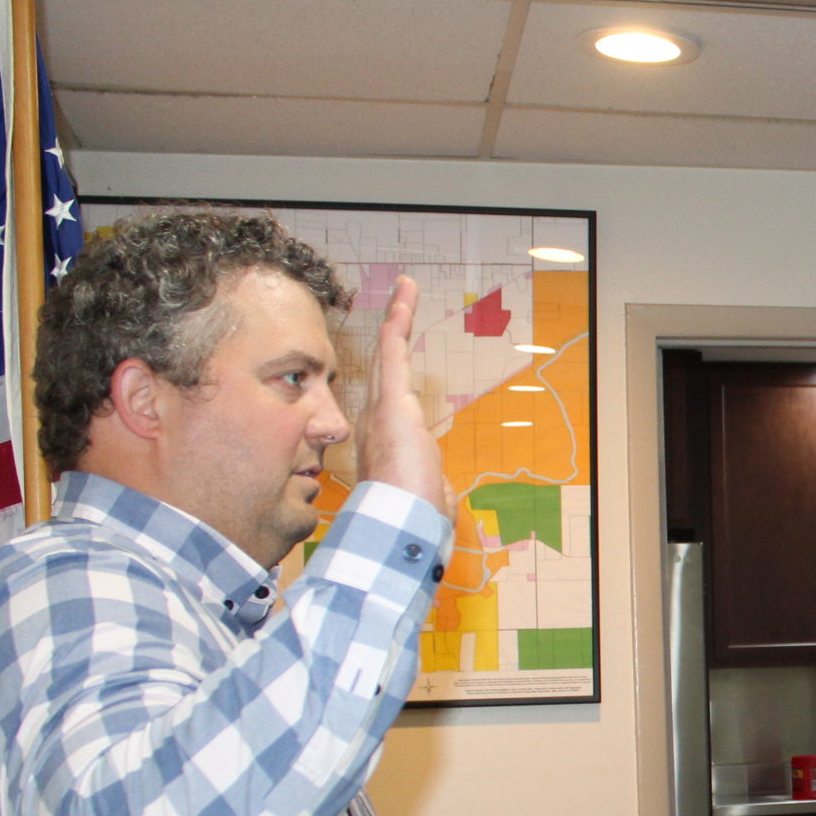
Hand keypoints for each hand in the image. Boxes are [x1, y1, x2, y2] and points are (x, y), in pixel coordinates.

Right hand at [356, 275, 450, 516]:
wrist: (397, 526)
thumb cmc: (410, 519)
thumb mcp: (427, 500)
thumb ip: (432, 492)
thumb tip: (439, 496)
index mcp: (385, 442)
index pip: (389, 401)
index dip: (390, 374)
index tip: (395, 355)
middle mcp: (376, 421)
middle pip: (383, 367)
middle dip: (389, 335)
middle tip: (396, 305)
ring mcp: (381, 409)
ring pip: (387, 353)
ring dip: (397, 318)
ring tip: (405, 290)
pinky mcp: (390, 402)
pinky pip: (393, 352)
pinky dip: (399, 322)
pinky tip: (405, 297)